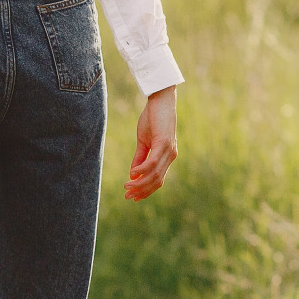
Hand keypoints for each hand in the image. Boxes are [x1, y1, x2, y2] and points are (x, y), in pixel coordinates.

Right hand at [126, 86, 178, 201]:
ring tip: (127, 186)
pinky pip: (152, 162)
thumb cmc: (152, 118)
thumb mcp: (144, 141)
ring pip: (155, 174)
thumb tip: (133, 174)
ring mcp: (169, 151)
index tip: (134, 197)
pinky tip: (132, 174)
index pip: (158, 179)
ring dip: (140, 183)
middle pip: (157, 180)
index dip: (146, 190)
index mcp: (167, 156)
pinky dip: (142, 170)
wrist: (160, 100)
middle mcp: (171, 156)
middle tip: (127, 196)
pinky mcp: (164, 143)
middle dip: (141, 191)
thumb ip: (140, 158)